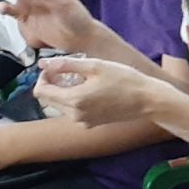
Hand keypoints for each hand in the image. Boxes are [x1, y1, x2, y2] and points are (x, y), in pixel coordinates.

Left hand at [35, 54, 161, 127]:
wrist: (147, 100)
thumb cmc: (125, 80)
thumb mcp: (95, 65)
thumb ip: (65, 64)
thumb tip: (43, 64)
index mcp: (74, 100)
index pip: (40, 92)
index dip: (43, 77)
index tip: (56, 68)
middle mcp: (75, 115)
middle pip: (48, 99)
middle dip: (54, 84)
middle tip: (71, 71)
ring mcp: (83, 121)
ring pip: (60, 105)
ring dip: (65, 91)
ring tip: (84, 80)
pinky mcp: (91, 124)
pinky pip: (73, 111)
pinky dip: (76, 99)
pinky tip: (92, 90)